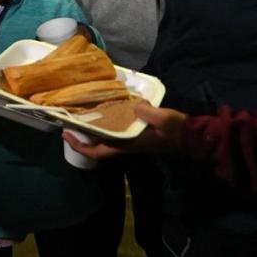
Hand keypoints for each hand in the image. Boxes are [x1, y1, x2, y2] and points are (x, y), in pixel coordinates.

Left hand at [61, 101, 186, 160]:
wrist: (190, 136)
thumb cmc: (175, 130)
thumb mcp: (163, 119)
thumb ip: (148, 112)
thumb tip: (135, 104)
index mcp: (127, 144)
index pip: (98, 151)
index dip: (80, 146)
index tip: (66, 135)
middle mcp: (126, 144)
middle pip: (97, 147)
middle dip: (81, 138)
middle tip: (69, 122)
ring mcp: (130, 140)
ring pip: (104, 139)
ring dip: (92, 131)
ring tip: (81, 115)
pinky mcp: (136, 133)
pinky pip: (114, 131)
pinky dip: (104, 124)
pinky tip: (103, 110)